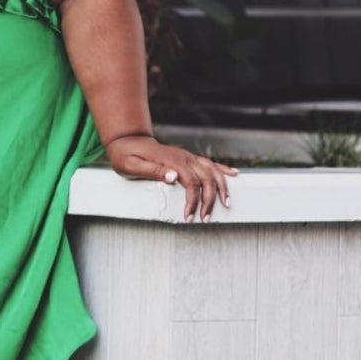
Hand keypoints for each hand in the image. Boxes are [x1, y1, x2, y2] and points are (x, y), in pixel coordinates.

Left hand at [104, 135, 237, 222]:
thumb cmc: (126, 156)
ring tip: (226, 204)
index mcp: (171, 161)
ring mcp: (187, 157)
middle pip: (206, 178)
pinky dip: (223, 169)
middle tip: (206, 219)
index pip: (190, 183)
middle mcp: (184, 157)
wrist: (127, 140)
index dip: (193, 201)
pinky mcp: (188, 158)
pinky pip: (209, 163)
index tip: (189, 217)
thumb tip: (173, 178)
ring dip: (222, 187)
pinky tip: (234, 175)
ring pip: (212, 170)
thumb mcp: (131, 165)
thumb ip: (152, 171)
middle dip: (210, 200)